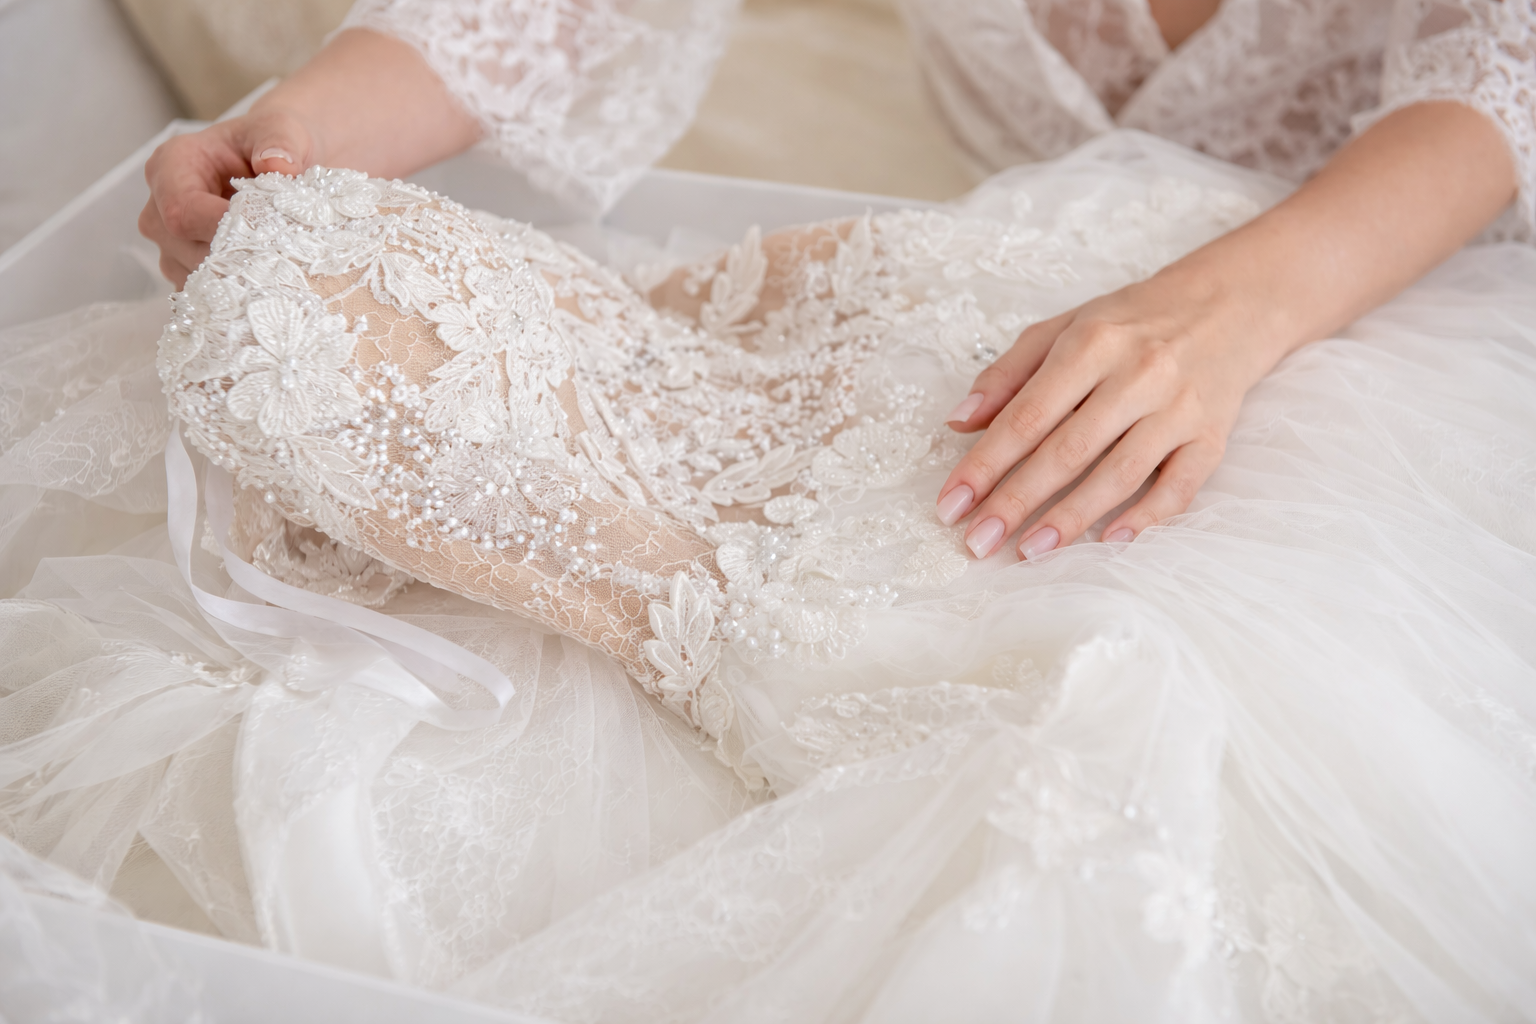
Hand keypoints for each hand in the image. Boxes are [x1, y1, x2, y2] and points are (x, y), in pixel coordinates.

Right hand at [139, 111, 314, 287]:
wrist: (282, 160)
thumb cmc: (275, 143)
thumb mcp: (282, 131)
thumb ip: (280, 143)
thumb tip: (277, 164)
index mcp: (172, 165)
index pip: (180, 211)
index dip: (222, 230)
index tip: (267, 236)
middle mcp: (159, 203)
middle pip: (183, 248)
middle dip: (233, 258)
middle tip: (281, 255)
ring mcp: (169, 240)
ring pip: (192, 276)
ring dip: (236, 277)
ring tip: (275, 263)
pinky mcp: (186, 265)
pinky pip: (203, 292)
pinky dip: (234, 292)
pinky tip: (264, 280)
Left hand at [935, 100, 1518, 561]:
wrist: (1233, 302)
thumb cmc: (1133, 320)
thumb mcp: (1064, 328)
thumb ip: (1007, 375)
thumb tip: (958, 422)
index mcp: (1091, 344)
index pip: (1026, 416)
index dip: (984, 464)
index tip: (950, 505)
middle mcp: (1137, 375)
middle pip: (1066, 451)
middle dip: (1016, 501)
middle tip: (977, 542)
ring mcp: (1180, 408)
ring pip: (1119, 474)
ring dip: (1071, 518)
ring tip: (1028, 551)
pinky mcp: (1213, 434)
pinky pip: (1179, 486)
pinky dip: (1146, 516)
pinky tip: (1108, 540)